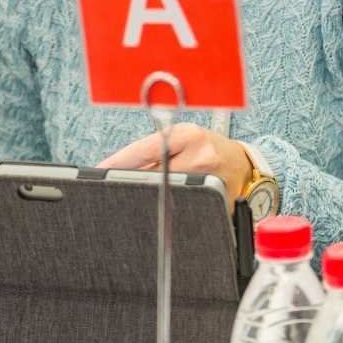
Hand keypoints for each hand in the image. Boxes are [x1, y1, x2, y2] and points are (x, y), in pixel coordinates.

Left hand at [96, 123, 252, 210]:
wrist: (242, 164)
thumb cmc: (206, 147)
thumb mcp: (182, 137)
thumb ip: (156, 149)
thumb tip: (118, 168)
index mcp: (187, 135)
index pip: (145, 149)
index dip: (119, 162)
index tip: (100, 170)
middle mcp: (199, 155)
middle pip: (153, 174)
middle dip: (133, 182)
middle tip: (112, 188)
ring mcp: (209, 178)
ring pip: (165, 192)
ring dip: (150, 195)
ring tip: (139, 196)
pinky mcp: (215, 199)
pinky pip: (183, 206)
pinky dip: (168, 207)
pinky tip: (162, 207)